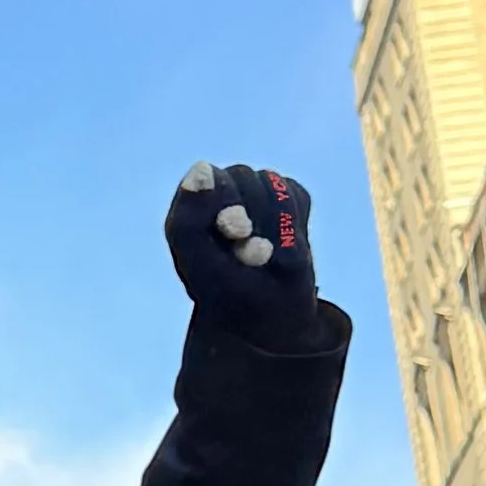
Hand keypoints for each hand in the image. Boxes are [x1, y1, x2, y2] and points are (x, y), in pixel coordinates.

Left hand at [165, 162, 324, 351]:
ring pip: (272, 183)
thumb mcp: (201, 265)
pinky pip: (295, 194)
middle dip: (255, 217)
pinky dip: (296, 223)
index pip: (208, 180)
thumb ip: (189, 220)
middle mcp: (219, 192)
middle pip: (242, 176)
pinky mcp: (286, 196)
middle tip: (256, 253)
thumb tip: (201, 167)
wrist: (272, 318)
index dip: (228, 204)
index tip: (237, 234)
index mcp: (190, 208)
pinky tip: (286, 247)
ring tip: (268, 256)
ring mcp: (254, 192)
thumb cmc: (229, 294)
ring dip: (276, 225)